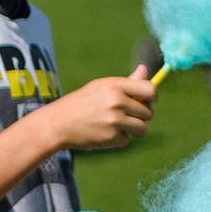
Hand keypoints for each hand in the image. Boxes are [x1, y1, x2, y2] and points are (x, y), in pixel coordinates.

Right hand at [37, 69, 156, 152]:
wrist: (58, 123)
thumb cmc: (81, 103)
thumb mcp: (101, 86)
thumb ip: (126, 82)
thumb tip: (146, 70)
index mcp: (115, 85)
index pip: (150, 90)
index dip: (152, 97)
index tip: (147, 101)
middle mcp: (117, 102)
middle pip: (148, 112)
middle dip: (140, 116)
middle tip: (123, 115)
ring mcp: (115, 121)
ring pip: (142, 129)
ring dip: (132, 129)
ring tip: (115, 125)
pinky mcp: (112, 137)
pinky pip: (127, 140)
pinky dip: (118, 138)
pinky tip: (104, 132)